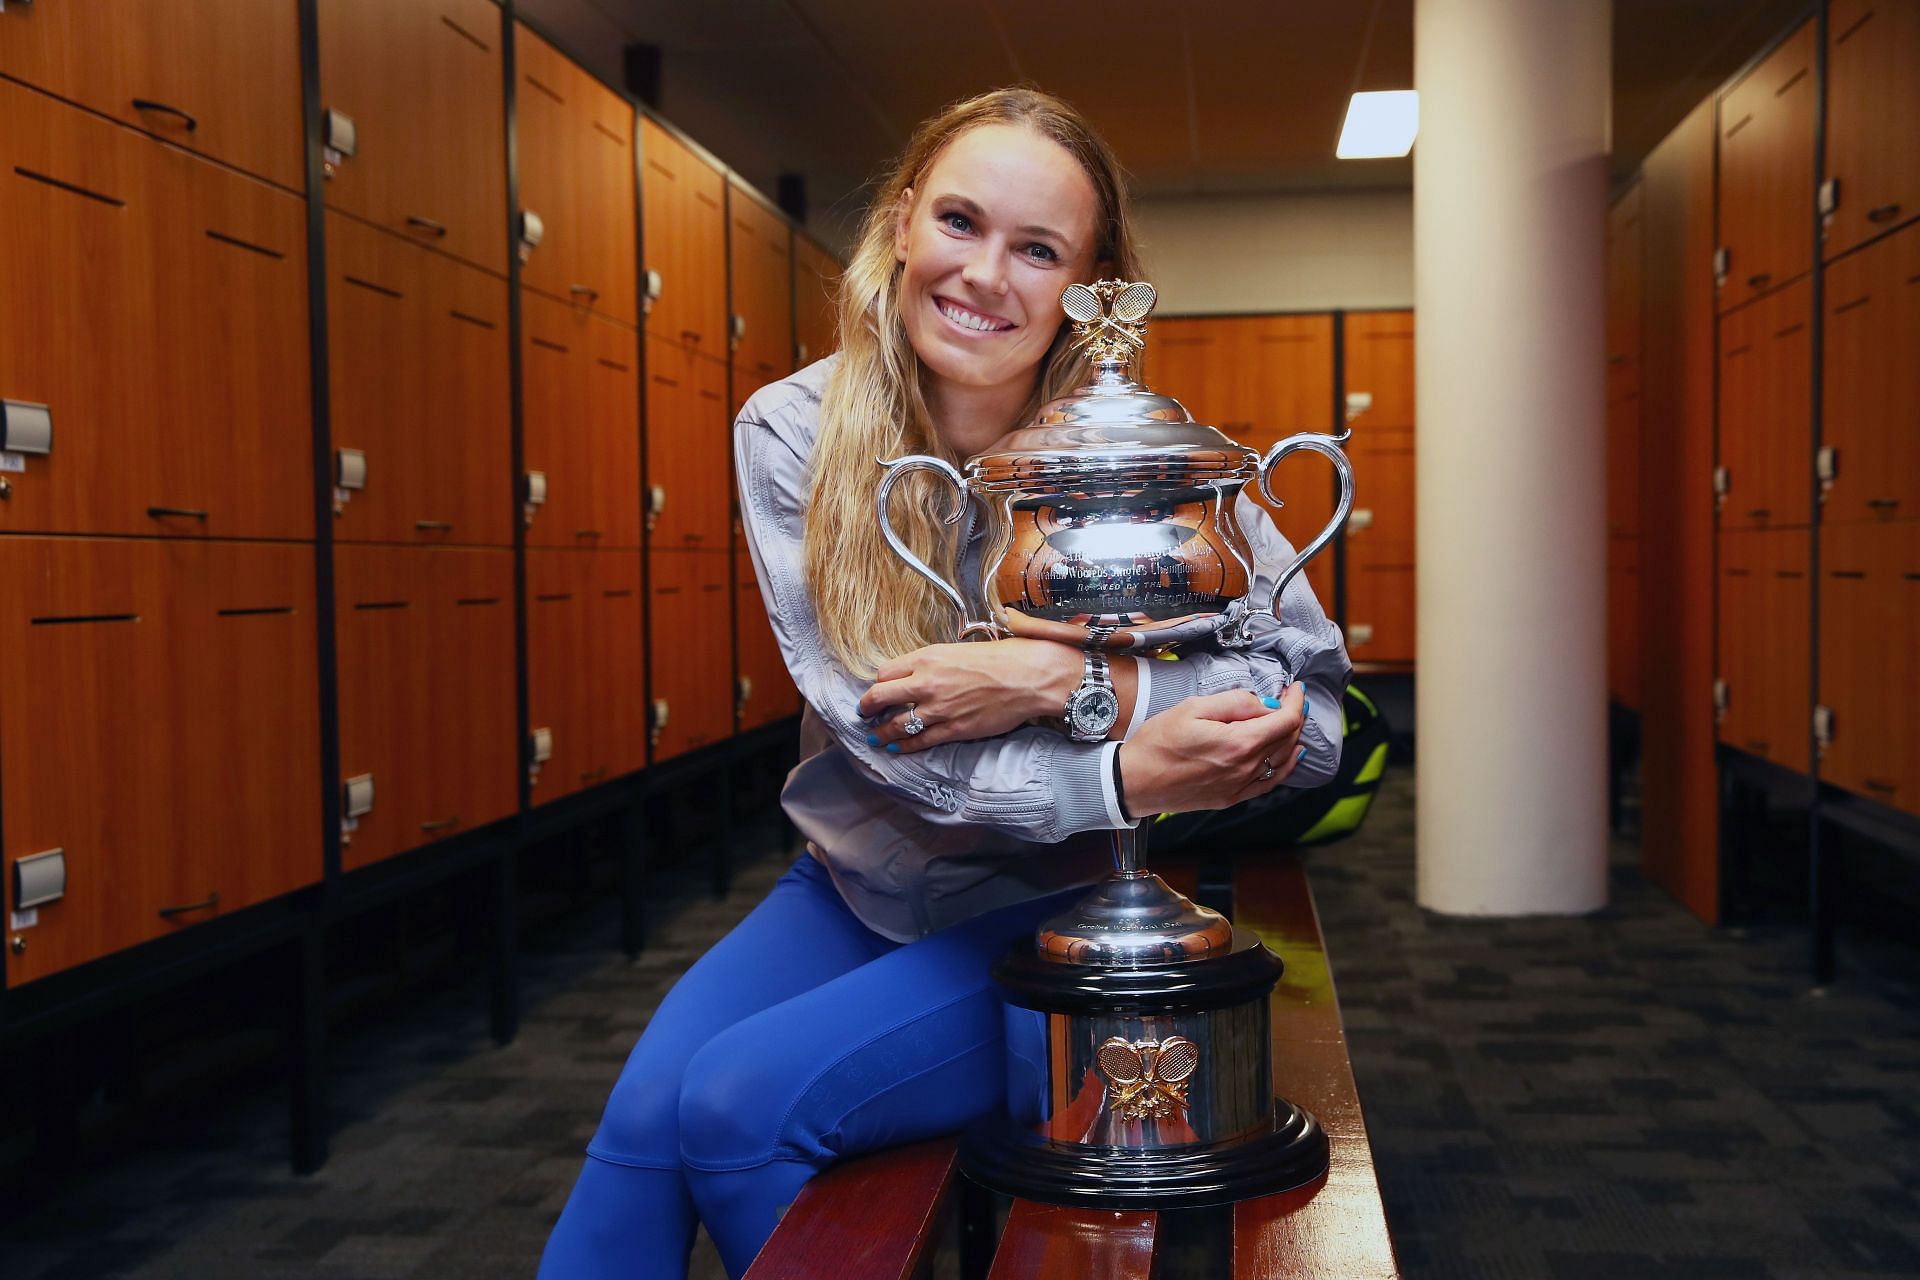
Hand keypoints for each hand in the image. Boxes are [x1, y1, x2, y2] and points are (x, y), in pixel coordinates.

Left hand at [858, 639, 1081, 752]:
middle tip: (864, 712)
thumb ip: (937, 661)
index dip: (879, 682)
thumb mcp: (961, 648)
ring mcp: (938, 709)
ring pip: (896, 724)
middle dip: (868, 707)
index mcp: (928, 658)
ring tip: (874, 736)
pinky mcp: (954, 730)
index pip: (886, 672)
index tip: (879, 688)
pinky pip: (920, 741)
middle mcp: (927, 683)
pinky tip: (896, 747)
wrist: (1030, 677)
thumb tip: (923, 669)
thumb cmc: (1003, 657)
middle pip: (880, 697)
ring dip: (881, 732)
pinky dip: (904, 745)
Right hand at [1116, 683, 1306, 815]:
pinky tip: (1290, 756)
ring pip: (1283, 760)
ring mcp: (1240, 786)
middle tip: (1290, 698)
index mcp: (1238, 743)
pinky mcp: (1231, 797)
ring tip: (1290, 720)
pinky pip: (1270, 782)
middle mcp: (1245, 768)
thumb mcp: (1192, 707)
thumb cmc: (1157, 744)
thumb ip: (1234, 702)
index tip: (1294, 688)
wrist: (1135, 781)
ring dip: (1292, 737)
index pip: (1285, 720)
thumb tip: (1264, 702)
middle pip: (1288, 739)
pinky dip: (1286, 767)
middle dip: (1295, 715)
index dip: (1296, 700)